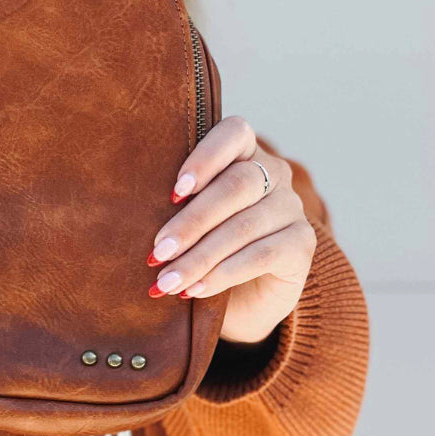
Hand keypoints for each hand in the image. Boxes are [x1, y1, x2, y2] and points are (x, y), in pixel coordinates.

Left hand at [146, 117, 316, 343]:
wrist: (242, 302)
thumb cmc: (203, 252)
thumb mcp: (186, 226)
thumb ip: (174, 208)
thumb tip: (131, 216)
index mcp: (244, 154)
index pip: (234, 134)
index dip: (205, 158)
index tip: (174, 192)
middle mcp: (274, 174)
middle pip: (236, 186)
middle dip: (191, 222)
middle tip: (158, 252)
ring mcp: (292, 208)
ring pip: (244, 225)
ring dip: (200, 256)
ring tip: (168, 279)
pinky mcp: (303, 245)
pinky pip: (262, 254)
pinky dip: (224, 273)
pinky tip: (196, 289)